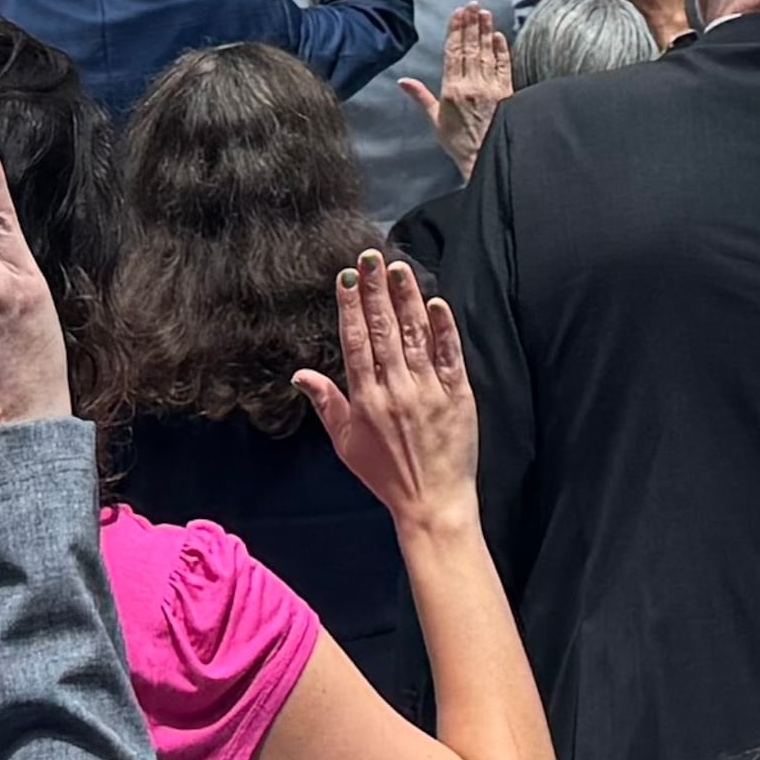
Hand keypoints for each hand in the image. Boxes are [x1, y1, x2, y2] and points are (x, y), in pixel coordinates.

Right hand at [295, 250, 478, 545]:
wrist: (433, 503)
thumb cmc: (385, 475)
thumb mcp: (346, 443)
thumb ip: (326, 404)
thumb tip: (301, 373)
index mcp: (366, 400)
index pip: (356, 342)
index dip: (350, 307)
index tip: (347, 277)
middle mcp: (396, 390)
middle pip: (384, 330)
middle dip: (376, 291)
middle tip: (371, 256)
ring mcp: (429, 391)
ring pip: (415, 336)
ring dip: (406, 299)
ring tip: (397, 269)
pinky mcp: (458, 395)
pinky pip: (449, 355)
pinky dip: (442, 329)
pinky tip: (435, 303)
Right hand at [396, 3, 511, 184]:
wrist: (486, 158)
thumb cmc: (458, 144)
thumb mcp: (435, 121)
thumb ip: (421, 97)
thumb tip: (403, 81)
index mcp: (452, 90)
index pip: (454, 54)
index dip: (456, 31)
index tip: (457, 14)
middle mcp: (472, 85)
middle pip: (471, 48)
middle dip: (471, 24)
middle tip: (473, 5)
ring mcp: (491, 87)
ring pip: (487, 53)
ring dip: (486, 31)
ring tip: (485, 13)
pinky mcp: (507, 92)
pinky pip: (504, 66)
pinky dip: (502, 50)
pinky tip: (499, 36)